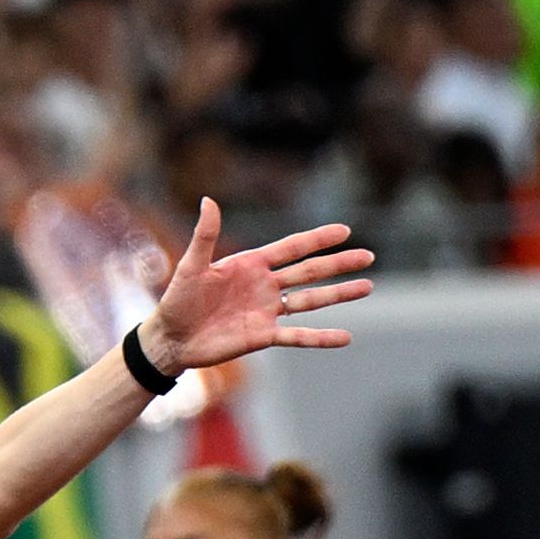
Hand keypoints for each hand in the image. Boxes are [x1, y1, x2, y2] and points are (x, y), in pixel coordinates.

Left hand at [139, 200, 375, 377]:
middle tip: (368, 256)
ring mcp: (267, 311)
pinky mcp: (263, 336)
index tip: (345, 230)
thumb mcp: (191, 265)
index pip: (292, 247)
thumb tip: (208, 200)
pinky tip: (345, 337)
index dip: (318, 239)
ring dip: (339, 294)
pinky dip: (320, 337)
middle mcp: (265, 285)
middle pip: (310, 272)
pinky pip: (297, 336)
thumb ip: (206, 235)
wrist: (171, 338)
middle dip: (339, 264)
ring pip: (310, 301)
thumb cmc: (177, 300)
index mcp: (252, 264)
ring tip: (366, 286)